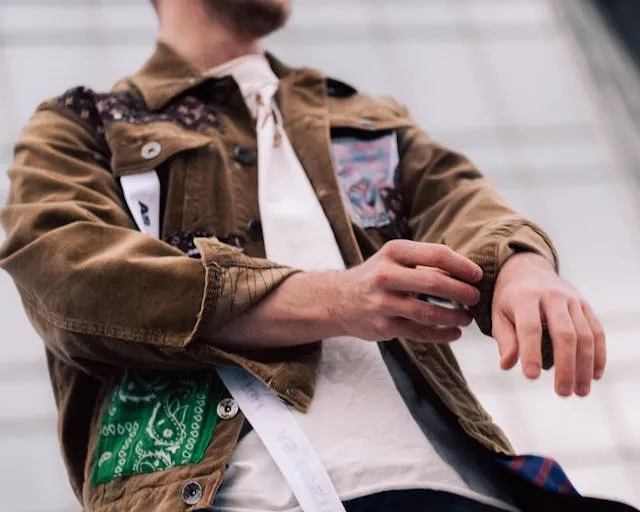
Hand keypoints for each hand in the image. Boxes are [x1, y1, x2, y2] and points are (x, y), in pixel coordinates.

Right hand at [333, 240, 482, 342]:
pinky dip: (441, 335)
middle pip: (434, 283)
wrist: (338, 300)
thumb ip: (424, 262)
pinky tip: (454, 333)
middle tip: (475, 298)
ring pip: (428, 313)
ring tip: (466, 317)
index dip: (462, 266)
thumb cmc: (375, 275)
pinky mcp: (383, 326)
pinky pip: (419, 333)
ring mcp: (383, 303)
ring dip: (454, 316)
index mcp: (393, 252)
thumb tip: (463, 270)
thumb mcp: (393, 259)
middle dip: (461, 292)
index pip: (436, 255)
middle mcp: (386, 275)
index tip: (477, 275)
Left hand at [491, 252, 605, 396]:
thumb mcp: (498, 314)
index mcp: (525, 297)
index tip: (530, 377)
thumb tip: (507, 365)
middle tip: (563, 393)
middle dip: (565, 366)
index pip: (530, 327)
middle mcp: (552, 296)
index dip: (530, 352)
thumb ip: (504, 339)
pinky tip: (594, 376)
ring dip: (585, 366)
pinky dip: (599, 355)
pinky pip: (597, 331)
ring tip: (580, 392)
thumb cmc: (509, 298)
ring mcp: (572, 300)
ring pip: (584, 335)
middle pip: (564, 333)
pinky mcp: (585, 305)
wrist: (528, 269)